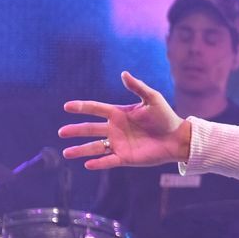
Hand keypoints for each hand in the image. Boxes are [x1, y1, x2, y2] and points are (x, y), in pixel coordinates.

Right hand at [59, 71, 190, 170]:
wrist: (177, 138)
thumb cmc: (165, 117)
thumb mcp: (152, 99)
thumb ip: (137, 87)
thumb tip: (123, 73)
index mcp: (119, 114)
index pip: (95, 109)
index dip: (81, 107)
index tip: (67, 106)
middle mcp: (115, 129)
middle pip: (90, 129)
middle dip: (75, 131)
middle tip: (61, 132)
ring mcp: (119, 144)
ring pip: (95, 147)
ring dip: (80, 150)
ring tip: (66, 153)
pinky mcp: (125, 158)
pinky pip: (108, 161)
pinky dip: (98, 163)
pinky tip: (87, 164)